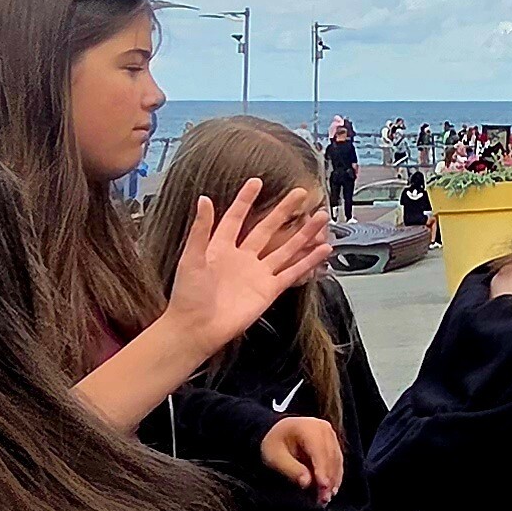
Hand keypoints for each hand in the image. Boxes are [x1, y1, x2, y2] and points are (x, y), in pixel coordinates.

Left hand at [166, 180, 333, 351]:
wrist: (196, 328)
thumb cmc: (188, 295)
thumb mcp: (190, 257)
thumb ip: (200, 229)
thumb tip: (203, 198)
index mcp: (221, 247)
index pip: (236, 218)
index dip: (245, 200)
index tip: (257, 182)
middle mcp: (243, 258)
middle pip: (268, 229)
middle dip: (284, 211)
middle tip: (301, 194)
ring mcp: (258, 274)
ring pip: (286, 248)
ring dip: (304, 234)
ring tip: (321, 218)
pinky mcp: (269, 290)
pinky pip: (292, 273)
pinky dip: (309, 262)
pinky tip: (323, 250)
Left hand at [258, 416, 343, 496]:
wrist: (277, 431)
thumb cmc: (274, 443)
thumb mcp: (275, 457)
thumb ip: (291, 469)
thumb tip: (307, 482)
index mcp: (307, 428)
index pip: (319, 450)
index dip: (322, 470)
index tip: (323, 487)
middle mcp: (323, 429)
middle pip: (330, 457)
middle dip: (328, 479)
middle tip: (323, 499)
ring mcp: (330, 435)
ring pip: (336, 460)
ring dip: (333, 480)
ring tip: (326, 497)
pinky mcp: (333, 443)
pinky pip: (337, 461)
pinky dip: (334, 476)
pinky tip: (331, 489)